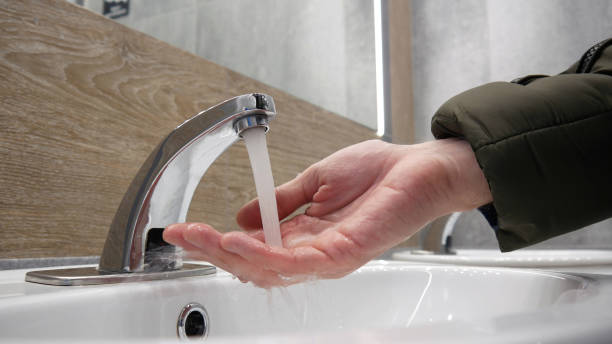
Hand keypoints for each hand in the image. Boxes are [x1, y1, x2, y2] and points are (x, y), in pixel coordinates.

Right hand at [163, 139, 491, 287]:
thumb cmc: (377, 173)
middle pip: (253, 265)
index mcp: (303, 235)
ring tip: (202, 238)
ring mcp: (327, 257)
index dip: (215, 241)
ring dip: (231, 255)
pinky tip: (239, 242)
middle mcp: (312, 252)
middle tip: (182, 235)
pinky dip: (264, 255)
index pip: (252, 248)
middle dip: (213, 251)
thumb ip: (281, 201)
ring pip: (269, 269)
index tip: (184, 229)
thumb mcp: (315, 180)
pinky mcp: (343, 253)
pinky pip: (297, 263)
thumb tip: (244, 215)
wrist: (418, 167)